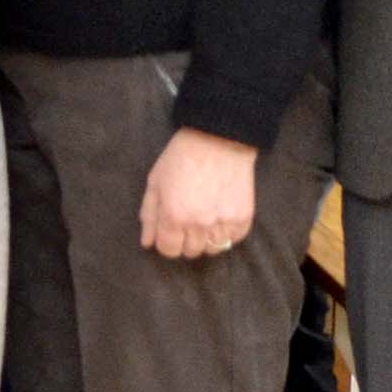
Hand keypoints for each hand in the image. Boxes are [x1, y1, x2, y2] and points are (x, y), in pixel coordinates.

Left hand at [141, 126, 257, 259]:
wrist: (219, 138)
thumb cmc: (182, 156)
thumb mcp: (156, 182)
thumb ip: (150, 214)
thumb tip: (147, 242)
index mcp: (174, 215)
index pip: (169, 250)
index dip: (167, 242)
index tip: (170, 232)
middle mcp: (199, 223)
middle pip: (191, 252)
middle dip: (186, 240)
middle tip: (188, 221)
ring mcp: (223, 222)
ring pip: (213, 249)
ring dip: (207, 239)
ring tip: (206, 220)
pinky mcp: (243, 217)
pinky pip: (234, 239)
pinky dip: (228, 233)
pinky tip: (221, 216)